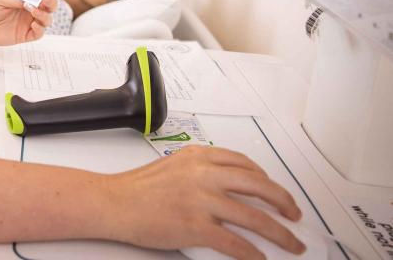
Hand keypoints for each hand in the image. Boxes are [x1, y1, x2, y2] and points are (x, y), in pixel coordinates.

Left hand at [0, 0, 58, 47]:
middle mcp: (30, 10)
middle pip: (50, 6)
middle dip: (51, 2)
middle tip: (43, 0)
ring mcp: (29, 23)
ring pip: (47, 19)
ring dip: (44, 14)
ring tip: (32, 10)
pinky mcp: (26, 35)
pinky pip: (40, 33)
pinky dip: (40, 28)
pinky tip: (33, 24)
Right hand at [103, 146, 304, 258]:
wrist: (113, 202)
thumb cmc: (137, 188)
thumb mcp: (173, 166)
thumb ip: (200, 172)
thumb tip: (229, 191)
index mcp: (198, 157)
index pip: (244, 164)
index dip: (267, 179)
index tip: (275, 190)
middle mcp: (203, 174)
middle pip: (259, 186)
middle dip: (284, 202)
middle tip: (294, 214)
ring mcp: (201, 200)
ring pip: (255, 217)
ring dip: (280, 233)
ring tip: (291, 242)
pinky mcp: (195, 226)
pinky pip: (235, 242)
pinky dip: (253, 253)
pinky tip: (259, 258)